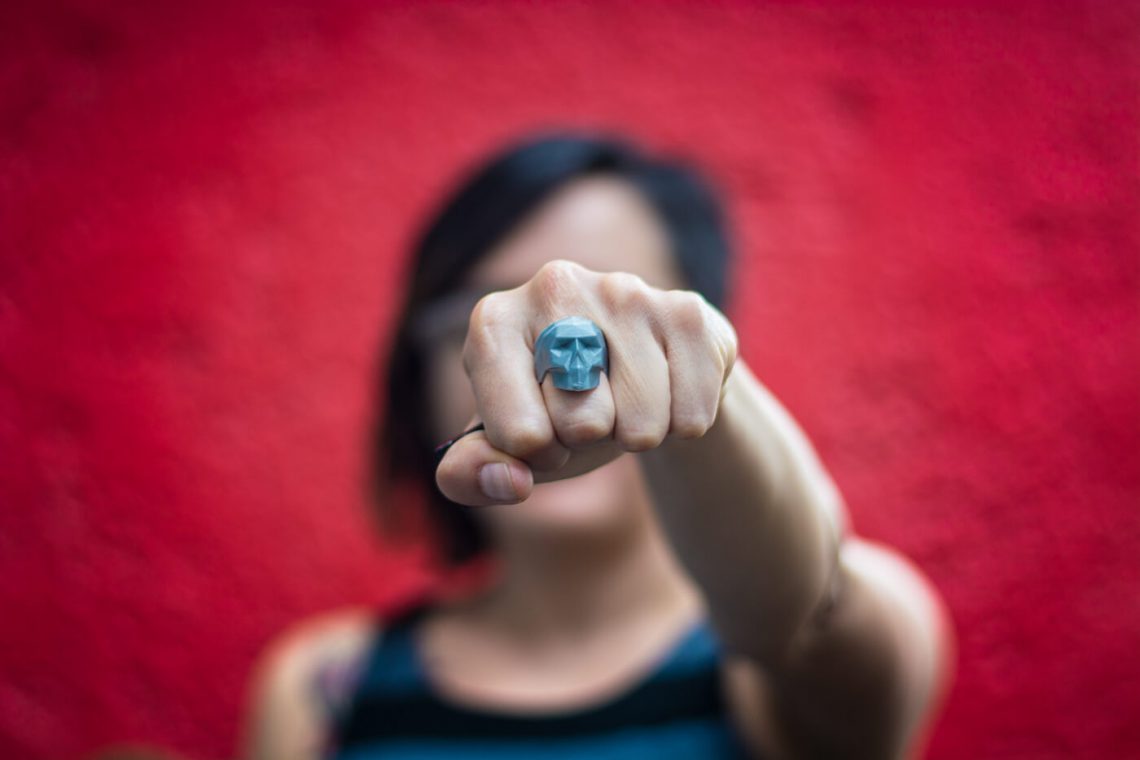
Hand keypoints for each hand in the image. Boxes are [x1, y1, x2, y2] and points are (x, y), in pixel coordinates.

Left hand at [435, 260, 736, 505]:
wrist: (633, 374)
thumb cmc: (553, 410)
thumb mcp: (503, 447)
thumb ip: (470, 474)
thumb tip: (510, 482)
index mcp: (494, 322)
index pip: (518, 434)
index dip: (536, 453)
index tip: (540, 429)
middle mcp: (554, 288)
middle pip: (581, 424)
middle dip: (587, 439)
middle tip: (589, 410)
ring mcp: (625, 291)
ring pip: (642, 422)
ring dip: (638, 435)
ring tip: (626, 402)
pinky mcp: (687, 311)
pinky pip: (692, 414)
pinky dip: (683, 425)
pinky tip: (667, 393)